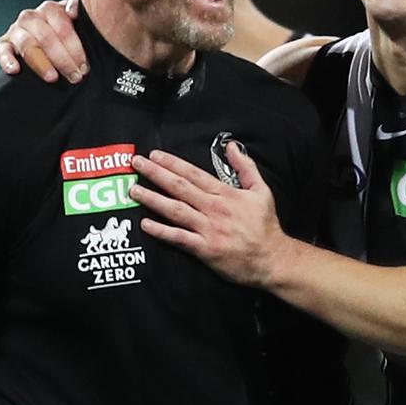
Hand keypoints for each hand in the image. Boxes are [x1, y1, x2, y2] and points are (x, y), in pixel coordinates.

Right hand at [0, 0, 87, 82]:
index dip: (75, 48)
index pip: (62, 28)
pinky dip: (7, 60)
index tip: (84, 67)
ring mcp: (16, 29)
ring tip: (52, 77)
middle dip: (63, 59)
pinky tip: (15, 70)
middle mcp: (31, 17)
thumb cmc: (67, 32)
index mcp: (50, 9)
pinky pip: (2, 50)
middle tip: (74, 76)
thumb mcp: (77, 21)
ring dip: (41, 63)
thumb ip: (78, 9)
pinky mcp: (4, 43)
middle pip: (46, 37)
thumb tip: (73, 12)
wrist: (49, 41)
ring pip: (27, 44)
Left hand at [129, 145, 291, 287]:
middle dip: (155, 173)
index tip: (155, 155)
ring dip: (152, 199)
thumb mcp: (261, 190)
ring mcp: (208, 229)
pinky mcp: (205, 249)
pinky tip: (145, 224)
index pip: (193, 173)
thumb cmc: (265, 225)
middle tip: (136, 163)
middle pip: (179, 187)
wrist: (271, 258)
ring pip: (175, 210)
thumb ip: (246, 166)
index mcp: (225, 193)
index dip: (172, 163)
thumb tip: (232, 146)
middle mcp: (214, 208)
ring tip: (133, 190)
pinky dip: (161, 231)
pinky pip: (179, 238)